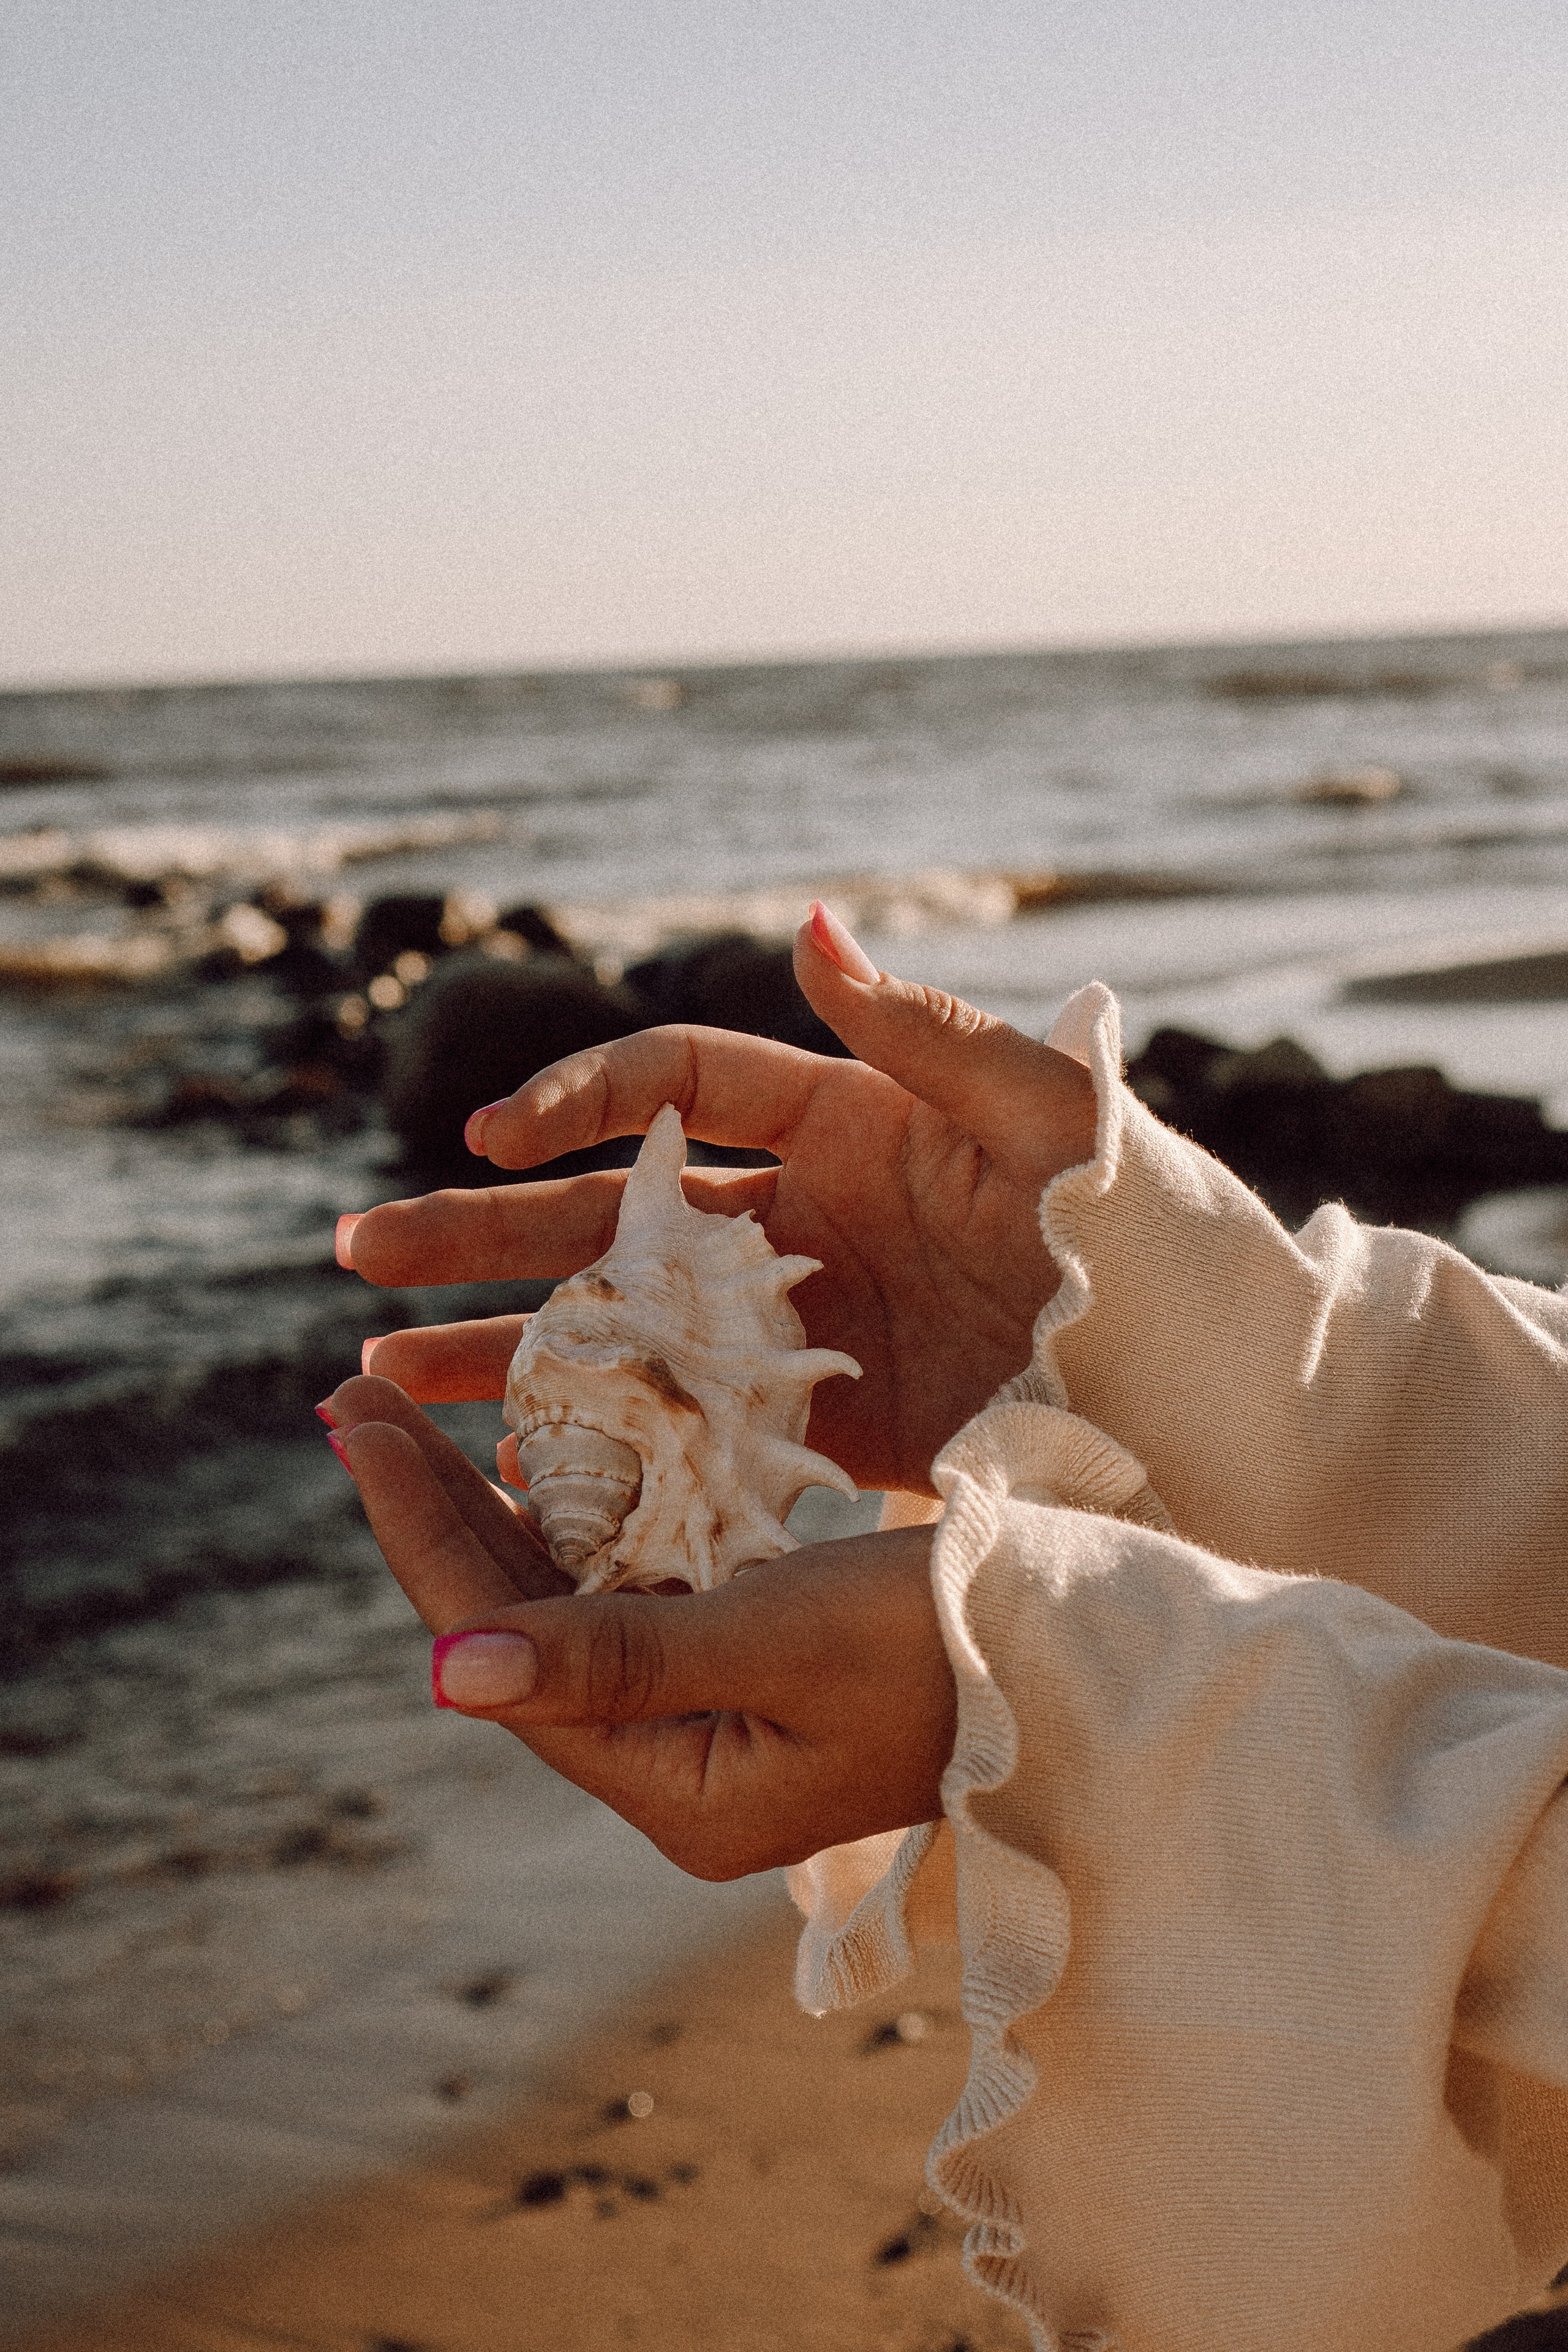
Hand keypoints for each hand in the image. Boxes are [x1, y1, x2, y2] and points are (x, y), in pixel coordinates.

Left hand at [324, 1374, 954, 1876]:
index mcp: (676, 1791)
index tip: (350, 1420)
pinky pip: (632, 1589)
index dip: (421, 1530)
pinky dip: (579, 1517)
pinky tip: (531, 1450)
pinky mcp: (751, 1666)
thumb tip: (443, 1678)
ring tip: (407, 1415)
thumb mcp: (781, 1638)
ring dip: (491, 1508)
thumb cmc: (954, 1642)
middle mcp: (678, 1768)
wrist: (1090, 1655)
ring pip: (566, 1603)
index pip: (503, 1650)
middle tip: (350, 1399)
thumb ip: (615, 1656)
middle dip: (433, 1509)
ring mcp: (714, 1719)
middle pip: (516, 1627)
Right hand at [340, 905, 1095, 1493]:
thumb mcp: (1040, 1110)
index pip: (672, 1090)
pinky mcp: (807, 1429)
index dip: (577, 1106)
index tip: (496, 1141)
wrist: (1195, 1383)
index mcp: (835, 1126)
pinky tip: (497, 1473)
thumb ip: (919, 1030)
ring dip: (497, 1346)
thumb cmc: (1134, 1223)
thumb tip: (807, 923)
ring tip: (376, 1380)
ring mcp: (787, 1332)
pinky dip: (593, 1448)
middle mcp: (790, 1224)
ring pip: (614, 1331)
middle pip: (602, 1218)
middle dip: (479, 1231)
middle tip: (361, 1252)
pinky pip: (676, 1430)